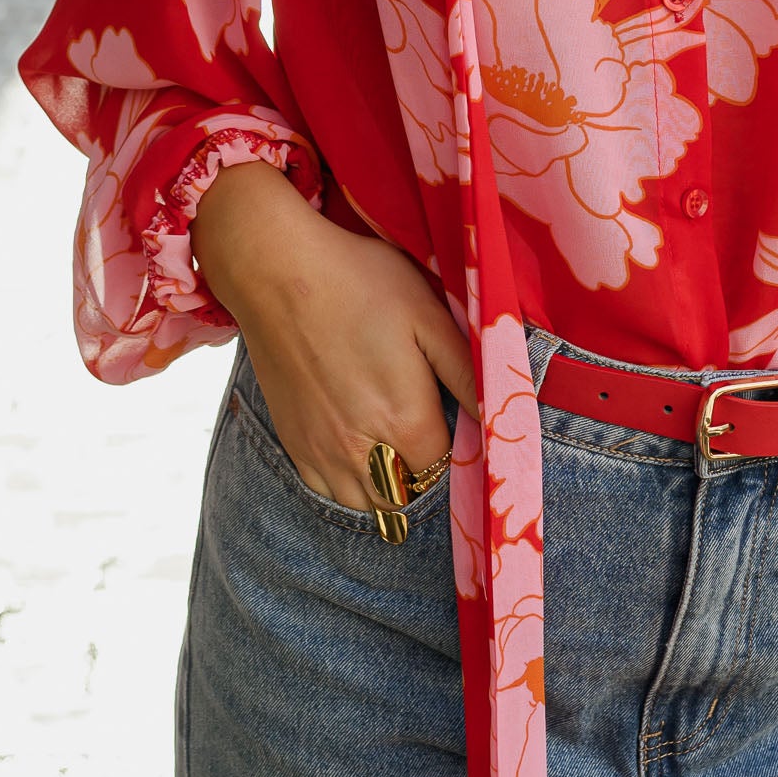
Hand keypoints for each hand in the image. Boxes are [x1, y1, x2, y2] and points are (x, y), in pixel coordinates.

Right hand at [191, 161, 477, 511]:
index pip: (451, 470)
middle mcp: (362, 450)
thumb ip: (468, 372)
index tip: (465, 429)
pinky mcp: (293, 443)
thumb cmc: (357, 281)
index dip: (464, 453)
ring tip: (400, 452)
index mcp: (406, 419)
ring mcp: (322, 452)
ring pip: (369, 507)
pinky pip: (329, 494)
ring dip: (391, 489)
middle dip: (429, 478)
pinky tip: (362, 456)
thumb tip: (503, 415)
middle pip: (411, 497)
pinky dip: (352, 487)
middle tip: (434, 438)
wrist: (273, 270)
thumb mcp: (428, 315)